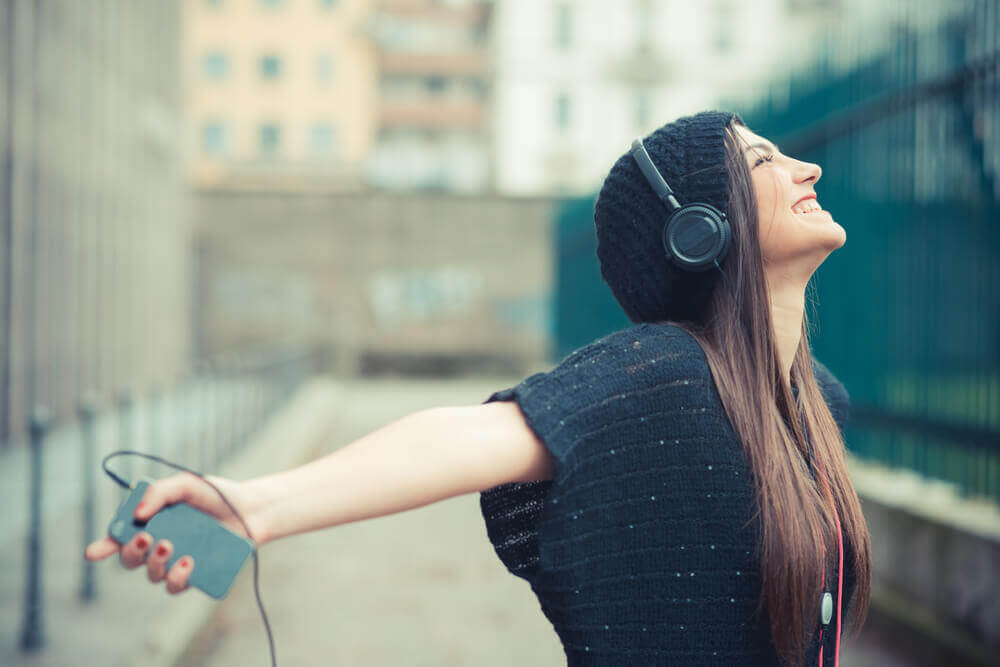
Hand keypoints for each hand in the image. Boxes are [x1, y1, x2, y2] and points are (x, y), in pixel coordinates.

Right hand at [83, 472, 262, 593]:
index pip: (120, 536)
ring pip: (152, 575)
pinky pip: (176, 586)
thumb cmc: (216, 495)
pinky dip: (177, 578)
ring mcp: (176, 562)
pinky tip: (187, 563)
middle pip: (130, 559)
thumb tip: (138, 513)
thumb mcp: (188, 484)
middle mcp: (159, 544)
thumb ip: (160, 492)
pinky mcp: (194, 575)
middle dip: (131, 553)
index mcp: (151, 522)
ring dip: (154, 565)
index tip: (94, 553)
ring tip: (171, 547)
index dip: (104, 546)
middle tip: (146, 539)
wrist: (253, 509)